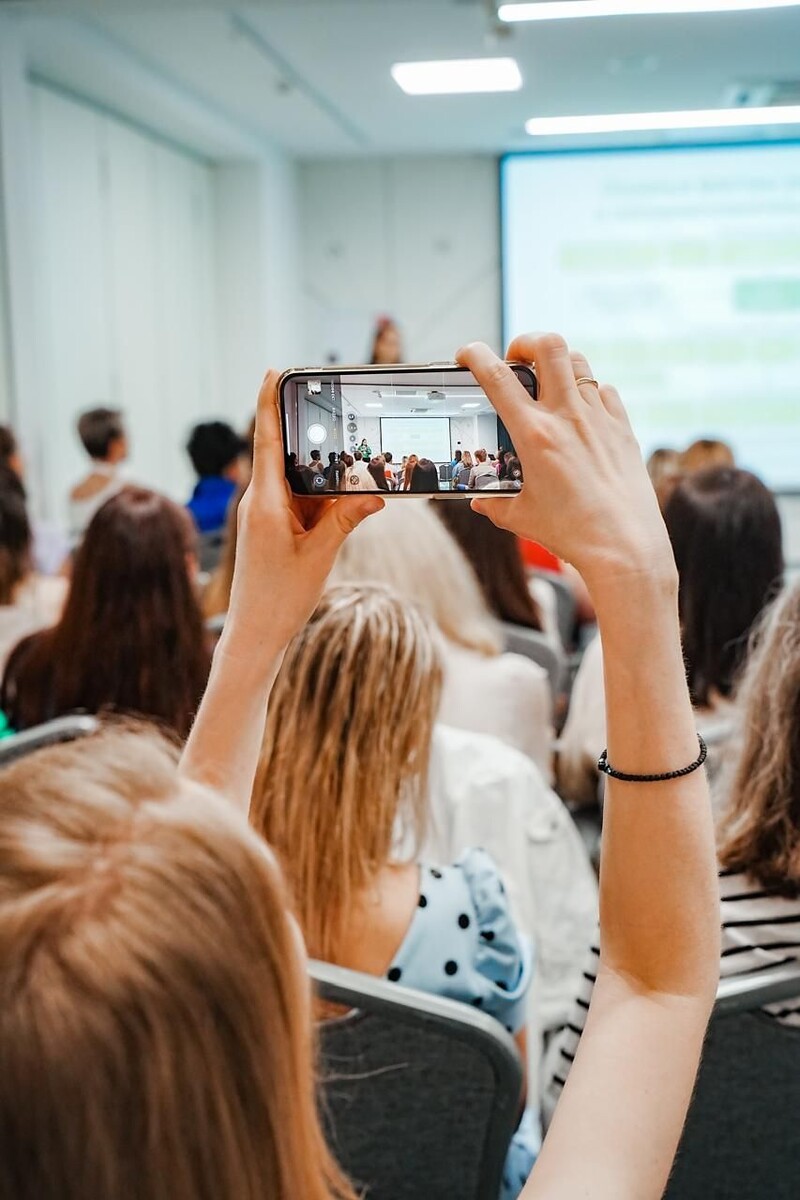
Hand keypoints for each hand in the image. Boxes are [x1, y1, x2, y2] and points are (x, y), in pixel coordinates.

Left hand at [226, 371, 383, 653]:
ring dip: (321, 476)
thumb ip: (345, 520)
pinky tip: (342, 502)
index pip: (266, 440)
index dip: (269, 403)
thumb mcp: (320, 556)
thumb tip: (374, 494)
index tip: (273, 371)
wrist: (254, 635)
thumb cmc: (280, 599)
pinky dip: (318, 498)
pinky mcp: (271, 529)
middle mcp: (259, 503)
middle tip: (338, 417)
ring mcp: (263, 516)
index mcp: (264, 502)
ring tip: (351, 468)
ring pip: (296, 480)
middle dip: (312, 439)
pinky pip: (298, 501)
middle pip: (285, 455)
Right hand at [457, 334, 674, 593]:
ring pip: (578, 361)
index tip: (466, 354)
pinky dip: (588, 391)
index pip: (497, 377)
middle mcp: (568, 417)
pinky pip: (605, 391)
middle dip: (525, 342)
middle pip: (548, 345)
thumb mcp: (521, 518)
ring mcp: (599, 418)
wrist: (625, 548)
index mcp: (535, 435)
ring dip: (557, 363)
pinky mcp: (623, 428)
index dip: (475, 355)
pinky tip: (581, 412)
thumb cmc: (572, 534)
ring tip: (546, 382)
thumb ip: (494, 503)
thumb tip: (479, 499)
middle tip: (515, 359)